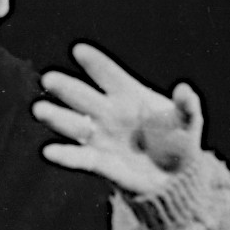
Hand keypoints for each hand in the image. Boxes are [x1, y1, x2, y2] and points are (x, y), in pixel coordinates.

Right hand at [33, 43, 203, 196]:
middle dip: (66, 88)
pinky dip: (65, 156)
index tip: (79, 51)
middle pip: (83, 97)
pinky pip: (80, 158)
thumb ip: (187, 106)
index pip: (109, 75)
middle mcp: (109, 113)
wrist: (175, 178)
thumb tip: (185, 90)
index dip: (95, 63)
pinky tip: (50, 151)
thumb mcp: (188, 122)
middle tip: (49, 79)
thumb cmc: (180, 142)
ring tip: (40, 110)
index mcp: (129, 95)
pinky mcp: (101, 163)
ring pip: (74, 124)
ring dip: (57, 117)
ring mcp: (102, 137)